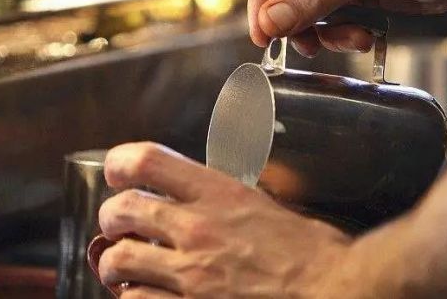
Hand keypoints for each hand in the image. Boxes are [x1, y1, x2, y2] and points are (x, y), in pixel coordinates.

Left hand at [96, 142, 351, 298]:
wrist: (335, 292)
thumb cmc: (315, 254)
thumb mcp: (269, 206)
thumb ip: (228, 199)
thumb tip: (204, 196)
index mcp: (219, 194)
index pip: (149, 161)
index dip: (122, 162)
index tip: (117, 171)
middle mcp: (198, 229)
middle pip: (124, 209)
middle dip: (111, 215)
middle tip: (115, 222)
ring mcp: (191, 275)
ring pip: (120, 259)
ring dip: (114, 261)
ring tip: (119, 264)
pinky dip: (132, 297)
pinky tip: (140, 295)